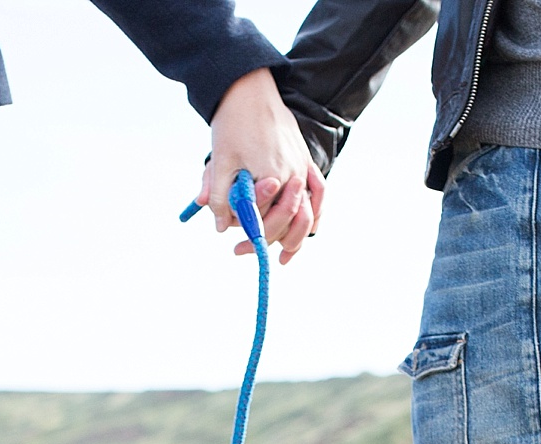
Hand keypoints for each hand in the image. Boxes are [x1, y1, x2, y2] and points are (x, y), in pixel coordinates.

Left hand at [200, 67, 322, 263]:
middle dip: (267, 240)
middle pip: (287, 220)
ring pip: (308, 213)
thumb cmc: (232, 123)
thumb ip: (220, 195)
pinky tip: (309, 231)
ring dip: (297, 238)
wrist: (249, 89)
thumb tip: (220, 228)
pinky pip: (320, 193)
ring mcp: (303, 166)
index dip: (250, 235)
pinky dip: (316, 214)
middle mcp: (292, 173)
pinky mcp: (307, 160)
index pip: (264, 218)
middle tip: (245, 251)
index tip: (237, 247)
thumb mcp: (220, 160)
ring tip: (285, 257)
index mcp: (270, 173)